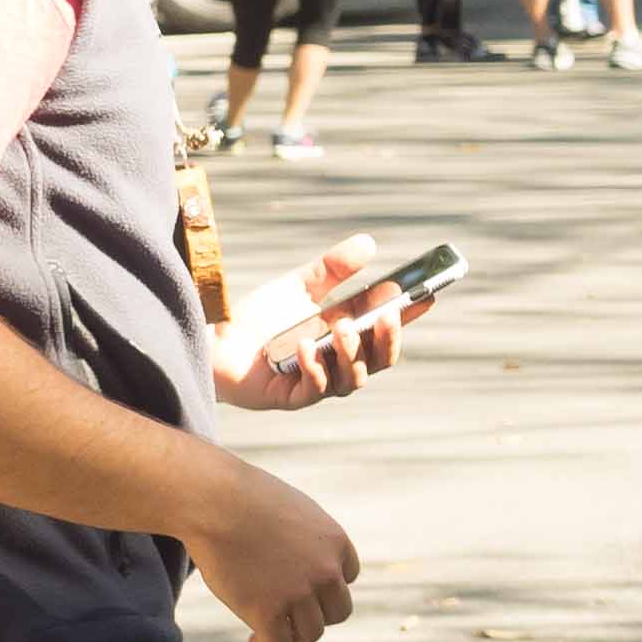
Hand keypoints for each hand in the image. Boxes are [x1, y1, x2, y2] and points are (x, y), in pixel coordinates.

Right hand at [190, 454, 359, 641]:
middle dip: (314, 615)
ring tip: (270, 629)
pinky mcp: (268, 611)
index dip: (323, 586)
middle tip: (288, 616)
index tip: (300, 588)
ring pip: (310, 633)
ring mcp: (299, 593)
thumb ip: (303, 535)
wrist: (216, 501)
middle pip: (337, 611)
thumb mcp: (291, 509)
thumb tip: (295, 559)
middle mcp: (326, 570)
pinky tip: (254, 640)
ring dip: (292, 636)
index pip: (346, 577)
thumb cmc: (243, 498)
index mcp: (335, 542)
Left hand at [213, 236, 428, 410]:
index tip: (428, 296)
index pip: (386, 330)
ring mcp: (316, 383)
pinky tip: (304, 346)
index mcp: (344, 338)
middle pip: (378, 361)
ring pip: (352, 378)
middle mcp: (336, 363)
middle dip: (387, 340)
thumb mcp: (300, 286)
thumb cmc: (258, 317)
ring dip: (351, 353)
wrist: (213, 339)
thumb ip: (333, 268)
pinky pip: (314, 390)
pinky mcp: (290, 398)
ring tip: (340, 327)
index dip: (409, 317)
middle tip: (387, 316)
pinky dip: (314, 368)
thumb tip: (369, 243)